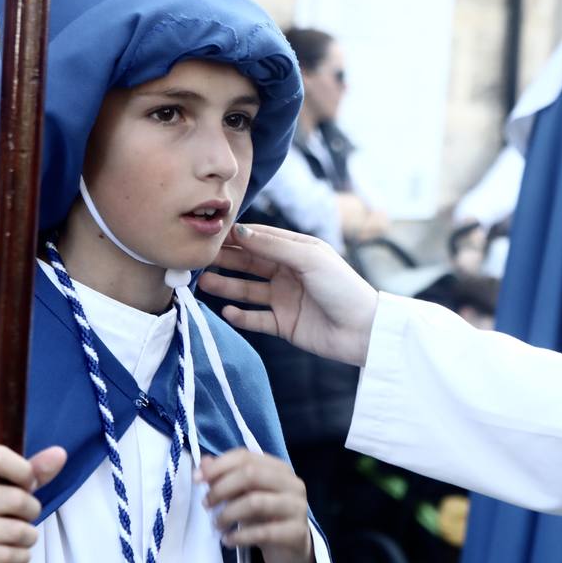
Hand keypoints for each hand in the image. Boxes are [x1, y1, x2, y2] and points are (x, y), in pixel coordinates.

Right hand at [0, 445, 66, 562]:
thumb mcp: (1, 487)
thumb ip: (32, 470)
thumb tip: (59, 454)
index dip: (24, 472)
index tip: (27, 485)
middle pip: (15, 498)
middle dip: (32, 510)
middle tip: (24, 517)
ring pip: (15, 530)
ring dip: (29, 537)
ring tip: (19, 537)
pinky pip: (7, 555)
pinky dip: (21, 556)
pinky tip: (13, 554)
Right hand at [198, 224, 378, 365]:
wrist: (363, 331)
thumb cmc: (343, 288)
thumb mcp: (309, 259)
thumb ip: (273, 245)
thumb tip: (239, 231)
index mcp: (298, 251)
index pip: (260, 238)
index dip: (236, 236)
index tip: (210, 232)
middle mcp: (289, 273)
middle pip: (250, 263)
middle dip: (225, 260)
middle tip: (198, 258)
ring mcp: (285, 299)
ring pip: (248, 290)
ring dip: (226, 286)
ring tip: (204, 283)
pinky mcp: (284, 324)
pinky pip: (256, 318)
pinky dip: (240, 315)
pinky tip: (227, 311)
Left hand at [198, 449, 314, 562]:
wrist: (290, 550)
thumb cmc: (265, 518)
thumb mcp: (244, 496)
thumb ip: (226, 478)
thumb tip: (204, 463)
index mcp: (279, 469)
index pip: (246, 457)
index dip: (218, 466)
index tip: (197, 479)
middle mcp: (292, 484)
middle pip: (251, 474)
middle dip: (221, 488)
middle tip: (207, 504)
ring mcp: (297, 507)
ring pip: (256, 501)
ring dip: (228, 514)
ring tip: (217, 525)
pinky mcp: (296, 532)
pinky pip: (263, 532)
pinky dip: (240, 536)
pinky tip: (228, 541)